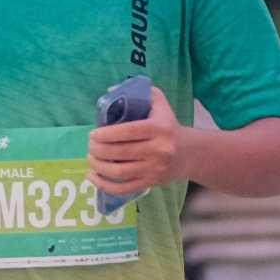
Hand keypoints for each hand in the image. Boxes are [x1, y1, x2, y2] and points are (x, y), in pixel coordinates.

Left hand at [87, 82, 183, 200]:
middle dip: (98, 150)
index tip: (93, 134)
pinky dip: (104, 185)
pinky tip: (92, 177)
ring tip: (90, 158)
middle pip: (121, 152)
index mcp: (160, 128)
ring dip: (99, 166)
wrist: (189, 152)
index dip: (107, 134)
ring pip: (120, 172)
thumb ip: (139, 92)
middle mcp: (159, 150)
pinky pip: (123, 188)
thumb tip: (110, 91)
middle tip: (90, 145)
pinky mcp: (150, 183)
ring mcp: (154, 169)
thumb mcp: (159, 102)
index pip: (128, 131)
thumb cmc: (168, 124)